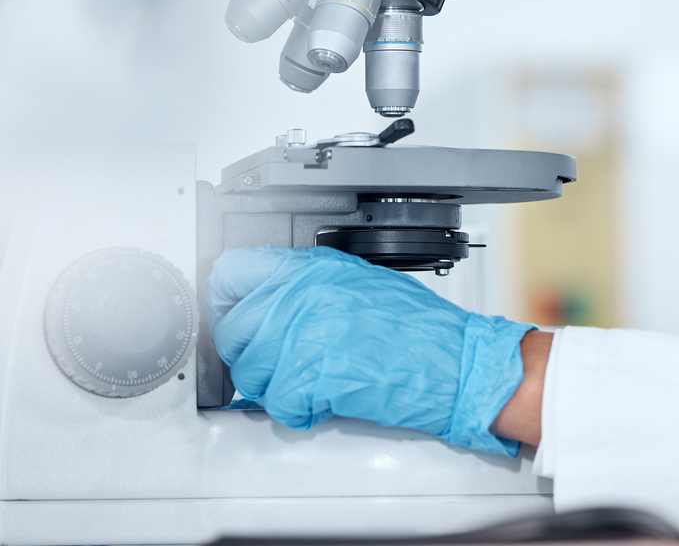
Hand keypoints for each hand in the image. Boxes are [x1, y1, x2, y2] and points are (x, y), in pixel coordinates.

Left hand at [207, 245, 534, 455]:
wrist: (455, 362)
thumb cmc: (419, 328)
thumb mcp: (359, 280)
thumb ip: (308, 284)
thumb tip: (267, 297)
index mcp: (313, 269)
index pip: (232, 272)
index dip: (223, 298)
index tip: (227, 313)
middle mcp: (304, 297)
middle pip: (233, 329)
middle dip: (248, 353)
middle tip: (273, 362)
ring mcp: (307, 338)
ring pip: (249, 372)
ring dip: (271, 385)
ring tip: (306, 381)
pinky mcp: (315, 378)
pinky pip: (276, 402)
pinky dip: (296, 409)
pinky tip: (321, 400)